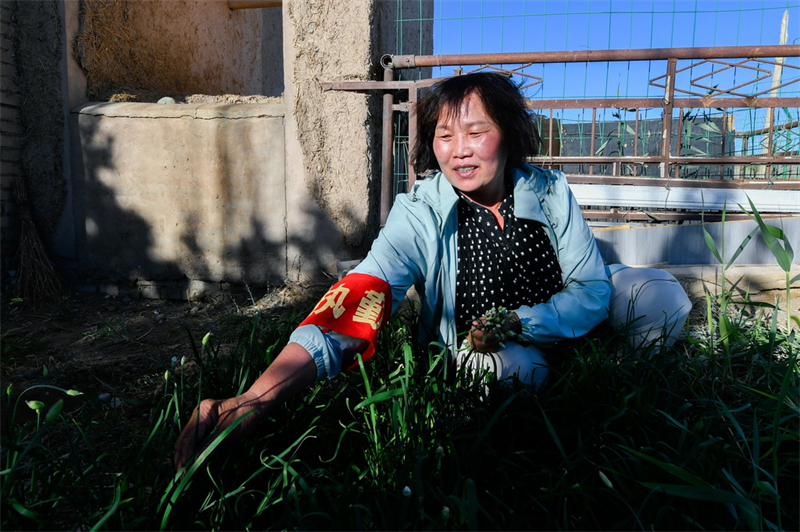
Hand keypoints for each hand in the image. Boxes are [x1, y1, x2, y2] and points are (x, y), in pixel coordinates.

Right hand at [172, 342, 317, 470]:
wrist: (258, 404)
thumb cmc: (246, 414)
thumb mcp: (229, 431)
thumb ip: (211, 446)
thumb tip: (196, 463)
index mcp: (202, 411)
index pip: (188, 437)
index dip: (184, 455)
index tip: (183, 472)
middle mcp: (198, 414)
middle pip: (184, 440)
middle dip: (181, 458)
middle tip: (180, 478)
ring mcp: (201, 420)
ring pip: (187, 442)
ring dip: (185, 457)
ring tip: (184, 475)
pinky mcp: (206, 426)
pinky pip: (196, 441)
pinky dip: (193, 453)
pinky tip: (193, 465)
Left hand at [468, 312, 521, 351]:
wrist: (510, 326)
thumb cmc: (500, 320)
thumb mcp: (491, 317)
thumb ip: (481, 321)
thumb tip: (474, 324)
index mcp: (497, 333)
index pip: (482, 337)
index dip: (475, 332)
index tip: (473, 327)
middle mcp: (496, 342)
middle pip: (479, 345)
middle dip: (473, 338)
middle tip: (471, 331)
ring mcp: (495, 347)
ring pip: (479, 348)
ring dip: (473, 342)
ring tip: (472, 335)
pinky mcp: (493, 349)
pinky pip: (482, 349)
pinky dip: (477, 344)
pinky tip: (476, 338)